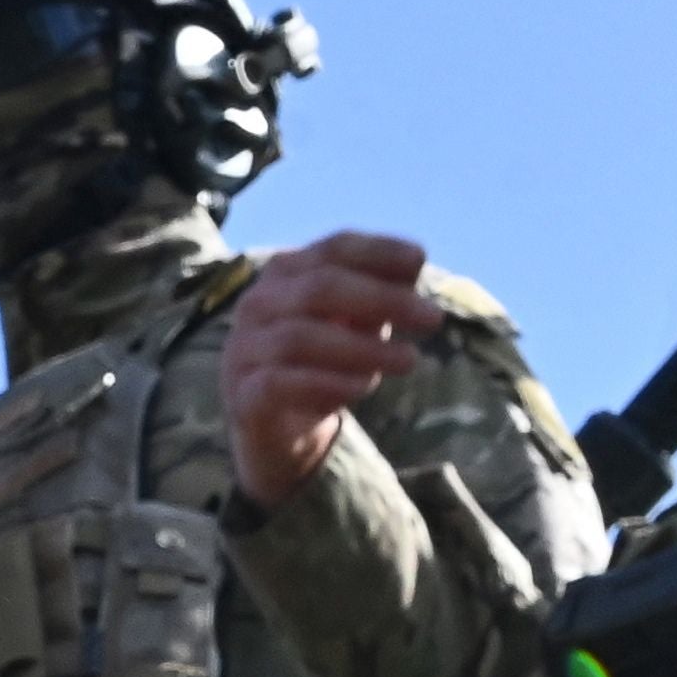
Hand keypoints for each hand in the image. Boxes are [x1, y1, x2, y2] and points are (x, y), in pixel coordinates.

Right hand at [225, 233, 439, 510]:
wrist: (277, 427)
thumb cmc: (322, 360)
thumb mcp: (355, 323)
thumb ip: (379, 296)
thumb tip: (414, 265)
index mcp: (285, 273)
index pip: (333, 249)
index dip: (378, 251)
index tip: (421, 260)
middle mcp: (257, 304)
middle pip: (320, 289)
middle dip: (383, 300)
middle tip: (433, 318)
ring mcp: (243, 350)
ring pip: (301, 338)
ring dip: (363, 349)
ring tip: (409, 360)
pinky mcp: (242, 396)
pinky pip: (281, 384)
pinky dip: (328, 384)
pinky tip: (365, 388)